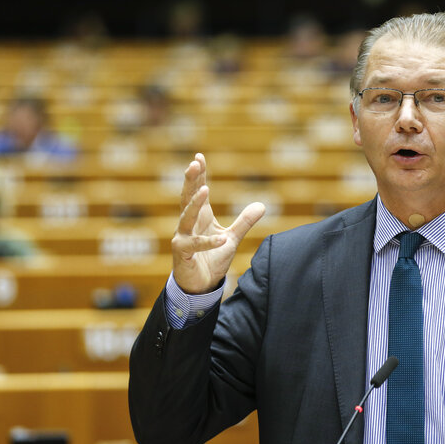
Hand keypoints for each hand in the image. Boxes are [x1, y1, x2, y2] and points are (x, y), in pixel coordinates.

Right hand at [171, 153, 264, 293]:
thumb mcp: (232, 238)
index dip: (198, 175)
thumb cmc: (212, 259)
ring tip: (205, 190)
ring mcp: (182, 237)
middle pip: (188, 198)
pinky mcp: (183, 253)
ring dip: (195, 204)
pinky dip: (208, 242)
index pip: (198, 191)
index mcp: (200, 216)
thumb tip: (262, 204)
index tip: (199, 157)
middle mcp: (188, 224)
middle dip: (191, 180)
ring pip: (186, 217)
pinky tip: (221, 239)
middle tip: (193, 164)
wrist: (200, 285)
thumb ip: (245, 221)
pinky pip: (195, 245)